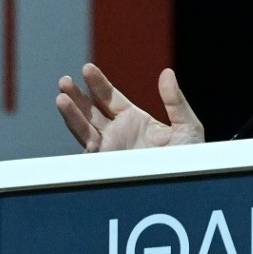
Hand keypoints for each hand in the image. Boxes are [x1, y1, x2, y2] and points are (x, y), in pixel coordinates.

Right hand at [55, 63, 204, 151]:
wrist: (187, 184)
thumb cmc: (191, 159)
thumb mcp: (186, 125)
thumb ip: (175, 100)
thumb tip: (167, 73)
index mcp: (135, 121)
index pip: (110, 98)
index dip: (98, 84)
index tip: (86, 69)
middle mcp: (118, 134)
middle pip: (91, 112)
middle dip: (77, 96)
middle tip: (64, 81)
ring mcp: (111, 150)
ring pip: (84, 129)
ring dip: (72, 114)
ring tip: (61, 97)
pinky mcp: (107, 166)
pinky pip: (89, 149)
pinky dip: (79, 134)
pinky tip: (71, 121)